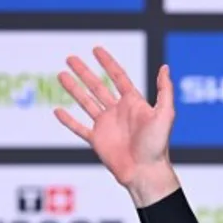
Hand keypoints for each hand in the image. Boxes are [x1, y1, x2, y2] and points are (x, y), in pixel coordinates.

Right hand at [54, 48, 179, 205]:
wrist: (146, 173)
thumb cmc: (157, 146)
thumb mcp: (165, 114)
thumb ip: (165, 91)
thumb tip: (165, 67)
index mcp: (134, 104)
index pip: (118, 77)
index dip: (108, 63)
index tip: (96, 50)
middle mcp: (119, 112)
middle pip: (98, 87)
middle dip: (84, 72)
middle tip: (71, 58)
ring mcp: (106, 126)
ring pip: (86, 102)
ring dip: (74, 89)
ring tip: (61, 74)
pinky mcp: (97, 141)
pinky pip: (79, 128)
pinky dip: (68, 120)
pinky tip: (57, 110)